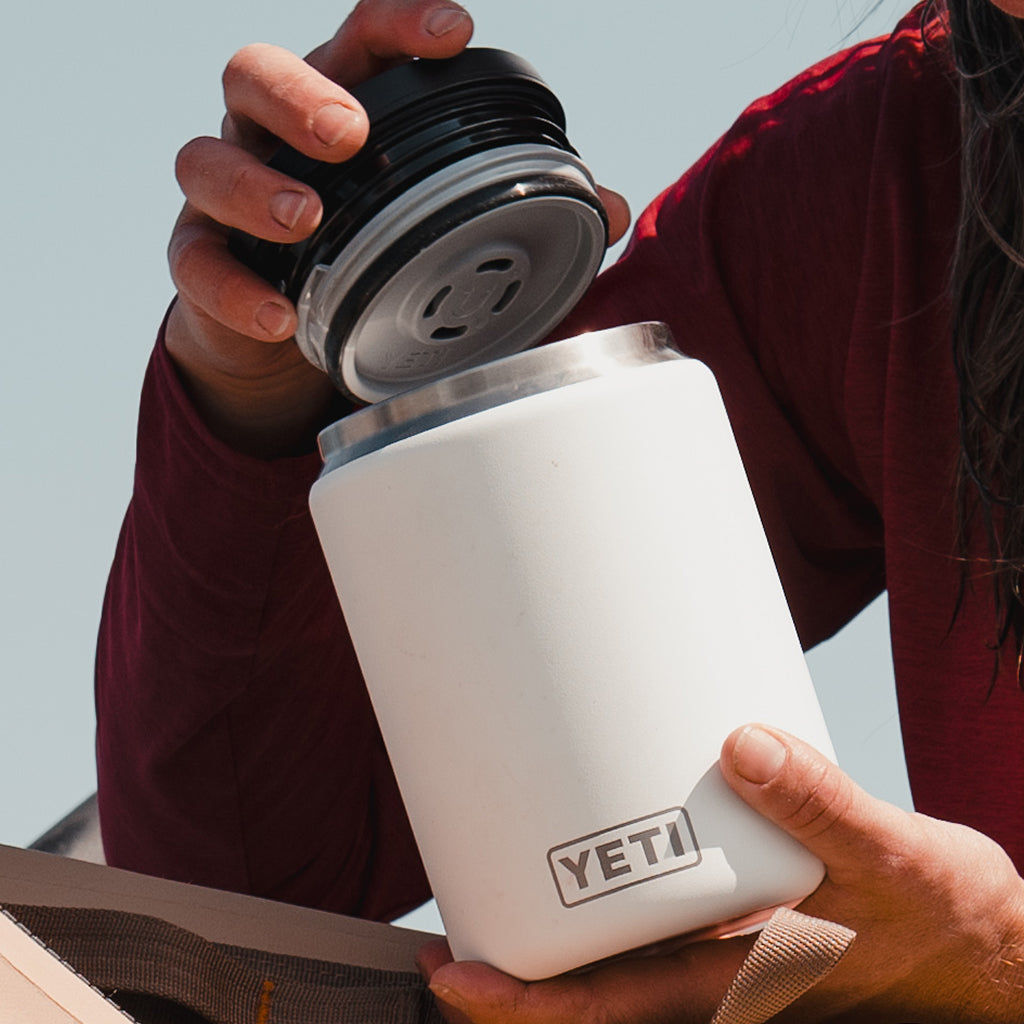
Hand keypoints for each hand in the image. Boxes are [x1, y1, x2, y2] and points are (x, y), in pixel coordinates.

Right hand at [166, 0, 629, 455]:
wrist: (293, 337)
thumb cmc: (372, 257)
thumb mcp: (446, 228)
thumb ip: (521, 213)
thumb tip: (615, 209)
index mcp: (342, 109)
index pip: (361, 40)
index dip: (398, 23)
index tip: (453, 31)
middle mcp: (273, 137)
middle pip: (256, 71)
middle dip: (301, 92)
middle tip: (350, 133)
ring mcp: (228, 197)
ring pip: (204, 156)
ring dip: (253, 182)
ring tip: (304, 217)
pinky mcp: (203, 263)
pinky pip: (197, 264)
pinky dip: (234, 289)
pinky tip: (279, 316)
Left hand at [418, 725, 1023, 1022]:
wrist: (984, 948)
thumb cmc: (947, 924)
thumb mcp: (898, 858)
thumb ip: (820, 802)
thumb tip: (742, 744)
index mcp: (739, 982)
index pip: (607, 1006)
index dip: (523, 1003)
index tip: (453, 979)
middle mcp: (718, 975)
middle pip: (589, 984)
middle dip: (514, 964)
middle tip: (446, 910)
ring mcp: (727, 949)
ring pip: (619, 948)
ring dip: (555, 922)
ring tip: (498, 862)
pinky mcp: (743, 915)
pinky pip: (661, 905)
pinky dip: (615, 881)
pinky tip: (602, 828)